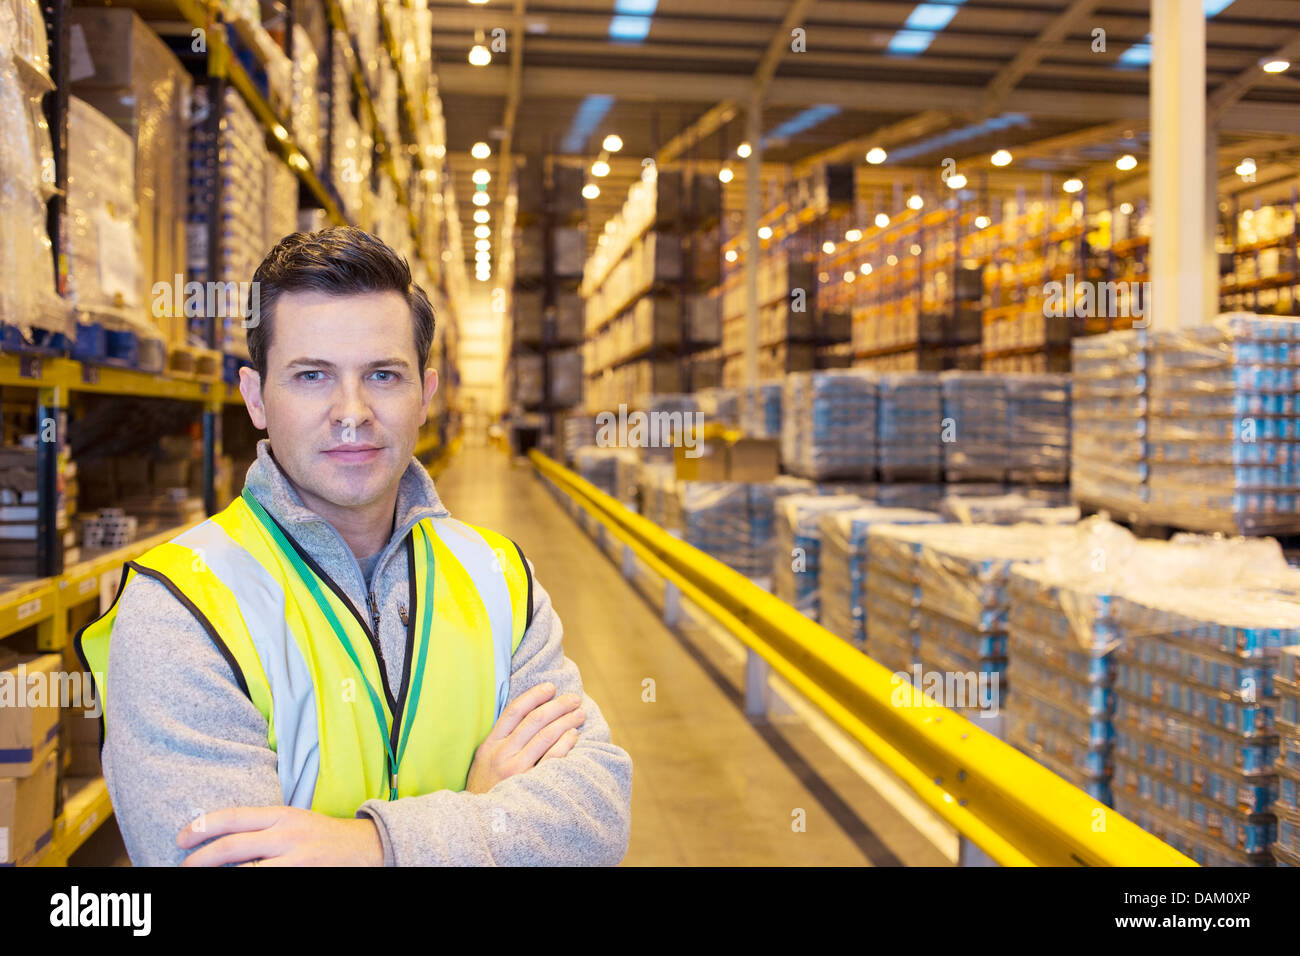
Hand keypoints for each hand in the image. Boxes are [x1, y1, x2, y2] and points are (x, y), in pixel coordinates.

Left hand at [177, 807, 383, 866]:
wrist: (365, 848)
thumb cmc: (322, 835)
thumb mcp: (293, 821)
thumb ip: (262, 827)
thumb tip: (221, 839)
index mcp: (281, 815)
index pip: (233, 817)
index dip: (202, 826)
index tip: (182, 838)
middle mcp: (285, 834)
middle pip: (232, 845)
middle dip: (201, 858)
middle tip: (184, 867)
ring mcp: (294, 858)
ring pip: (245, 870)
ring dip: (220, 875)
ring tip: (201, 878)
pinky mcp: (301, 875)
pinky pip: (264, 881)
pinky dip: (244, 883)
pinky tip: (233, 883)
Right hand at [465, 682, 585, 793]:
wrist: (481, 821)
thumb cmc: (486, 788)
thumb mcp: (483, 761)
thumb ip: (500, 740)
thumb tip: (528, 714)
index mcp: (490, 744)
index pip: (514, 711)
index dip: (534, 695)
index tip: (550, 687)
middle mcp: (502, 754)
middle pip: (534, 720)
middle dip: (557, 705)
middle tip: (574, 699)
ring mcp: (516, 770)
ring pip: (546, 736)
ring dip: (566, 720)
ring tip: (579, 714)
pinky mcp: (530, 784)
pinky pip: (552, 758)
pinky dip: (565, 743)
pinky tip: (573, 735)